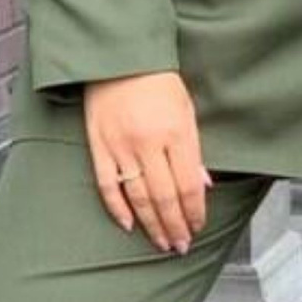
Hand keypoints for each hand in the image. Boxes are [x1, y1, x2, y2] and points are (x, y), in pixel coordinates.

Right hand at [84, 72, 210, 252]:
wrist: (118, 56)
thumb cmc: (157, 79)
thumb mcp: (186, 109)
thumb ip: (194, 150)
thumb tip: (202, 185)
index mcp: (176, 132)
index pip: (189, 186)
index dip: (194, 212)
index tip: (197, 227)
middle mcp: (149, 143)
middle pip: (165, 198)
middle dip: (175, 226)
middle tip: (180, 245)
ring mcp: (121, 146)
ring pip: (139, 197)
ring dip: (152, 224)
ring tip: (161, 242)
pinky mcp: (98, 145)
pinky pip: (108, 185)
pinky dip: (117, 208)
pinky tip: (128, 225)